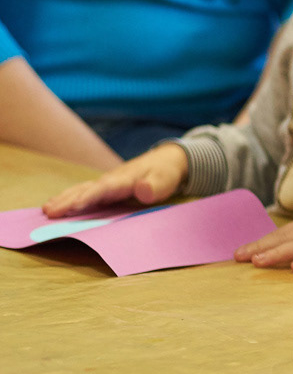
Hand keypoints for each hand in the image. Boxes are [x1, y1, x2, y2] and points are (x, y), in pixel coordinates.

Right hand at [42, 144, 187, 217]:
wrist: (165, 161)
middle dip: (68, 200)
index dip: (89, 197)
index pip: (104, 188)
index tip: (74, 206)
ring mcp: (106, 184)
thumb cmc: (165, 173)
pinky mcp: (105, 189)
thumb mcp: (165, 180)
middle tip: (49, 212)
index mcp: (124, 179)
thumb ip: (154, 187)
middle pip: (86, 190)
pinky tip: (56, 206)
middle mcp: (110, 180)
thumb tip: (143, 190)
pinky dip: (68, 199)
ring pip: (81, 190)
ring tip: (46, 210)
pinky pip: (83, 193)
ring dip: (64, 200)